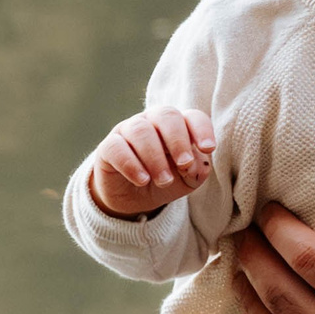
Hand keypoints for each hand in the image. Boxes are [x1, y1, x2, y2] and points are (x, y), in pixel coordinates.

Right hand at [87, 106, 214, 217]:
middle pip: (166, 115)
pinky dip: (131, 164)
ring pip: (141, 131)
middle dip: (178, 140)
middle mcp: (153, 121)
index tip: (207, 148)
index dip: (202, 129)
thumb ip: (197, 170)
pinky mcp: (107, 147)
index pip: (193, 116)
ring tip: (165, 181)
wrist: (133, 198)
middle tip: (185, 164)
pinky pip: (116, 148)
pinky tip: (143, 180)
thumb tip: (194, 165)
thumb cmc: (166, 179)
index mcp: (178, 125)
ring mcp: (128, 131)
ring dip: (156, 157)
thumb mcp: (188, 180)